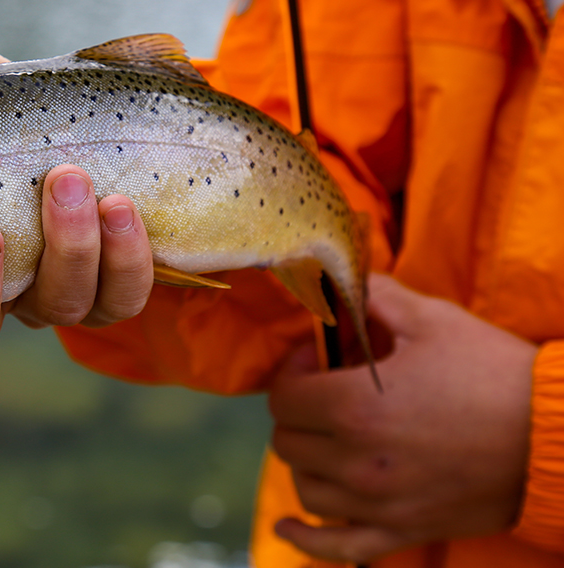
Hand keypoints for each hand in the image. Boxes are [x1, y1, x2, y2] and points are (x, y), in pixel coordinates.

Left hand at [268, 274, 536, 563]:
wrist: (558, 437)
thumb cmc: (494, 374)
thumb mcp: (431, 319)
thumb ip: (371, 296)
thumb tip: (335, 280)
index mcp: (354, 406)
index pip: (284, 396)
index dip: (294, 370)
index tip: (318, 359)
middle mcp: (357, 461)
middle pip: (287, 440)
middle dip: (298, 411)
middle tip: (325, 391)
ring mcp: (378, 503)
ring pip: (304, 487)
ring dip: (306, 459)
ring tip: (327, 436)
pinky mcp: (404, 530)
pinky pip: (339, 548)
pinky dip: (306, 539)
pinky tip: (286, 527)